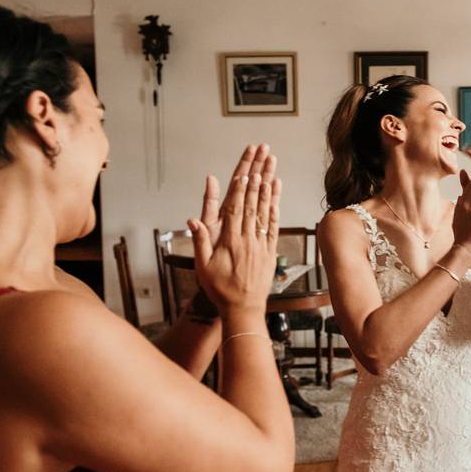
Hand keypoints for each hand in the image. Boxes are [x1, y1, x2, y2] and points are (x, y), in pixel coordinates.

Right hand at [188, 144, 281, 315]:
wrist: (243, 309)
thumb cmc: (220, 289)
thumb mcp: (203, 267)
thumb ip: (200, 241)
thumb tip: (194, 220)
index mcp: (230, 240)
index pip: (235, 208)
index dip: (240, 189)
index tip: (244, 172)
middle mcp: (247, 239)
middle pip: (252, 204)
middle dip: (257, 180)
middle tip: (261, 161)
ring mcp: (261, 244)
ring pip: (264, 212)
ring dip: (268, 190)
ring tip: (272, 171)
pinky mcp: (270, 252)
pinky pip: (273, 227)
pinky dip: (275, 210)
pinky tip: (276, 196)